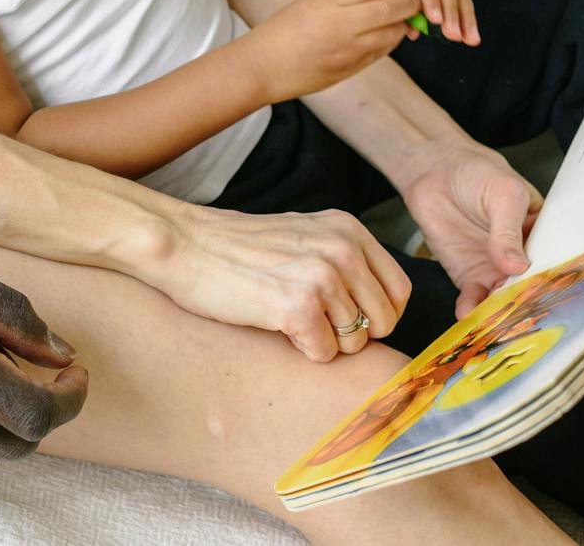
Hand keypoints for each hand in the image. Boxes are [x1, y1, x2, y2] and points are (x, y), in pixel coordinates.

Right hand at [147, 203, 412, 361]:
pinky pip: (324, 354)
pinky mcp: (297, 307)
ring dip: (323, 341)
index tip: (345, 317)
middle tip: (313, 322)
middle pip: (383, 321)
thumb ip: (344, 259)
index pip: (399, 291)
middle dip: (352, 333)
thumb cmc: (238, 248)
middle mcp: (342, 248)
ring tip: (287, 317)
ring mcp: (321, 277)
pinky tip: (275, 325)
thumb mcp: (305, 236)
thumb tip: (380, 309)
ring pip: (354, 342)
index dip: (375, 315)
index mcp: (348, 229)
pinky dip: (301, 350)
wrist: (185, 245)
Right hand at [245, 0, 424, 102]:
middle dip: (408, 3)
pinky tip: (390, 35)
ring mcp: (348, 51)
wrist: (263, 67)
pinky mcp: (350, 70)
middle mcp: (341, 26)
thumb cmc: (282, 31)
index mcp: (328, 3)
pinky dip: (390, 42)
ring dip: (402, 24)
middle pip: (388, 10)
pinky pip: (380, 53)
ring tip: (406, 17)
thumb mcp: (310, 3)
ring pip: (390, 34)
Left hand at [395, 141, 544, 317]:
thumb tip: (517, 266)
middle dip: (530, 305)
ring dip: (501, 314)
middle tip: (528, 321)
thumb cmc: (477, 172)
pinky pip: (475, 298)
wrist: (434, 170)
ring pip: (505, 299)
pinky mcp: (470, 275)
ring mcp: (497, 268)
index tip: (557, 298)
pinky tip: (470, 313)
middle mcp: (523, 256)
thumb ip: (507, 230)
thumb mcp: (503, 193)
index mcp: (543, 233)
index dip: (557, 280)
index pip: (556, 262)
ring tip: (498, 324)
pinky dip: (473, 309)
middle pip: (532, 287)